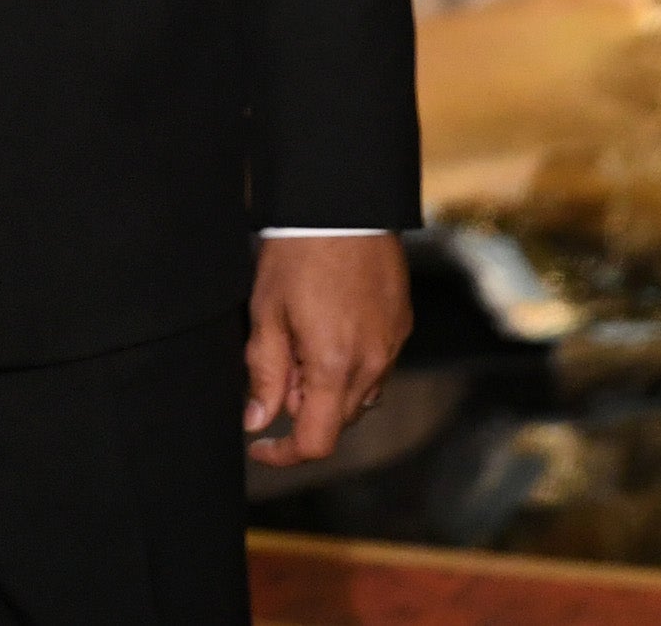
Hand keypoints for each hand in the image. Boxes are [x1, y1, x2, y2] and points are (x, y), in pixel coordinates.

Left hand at [243, 234, 410, 466]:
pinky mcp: (402, 326)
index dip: (284, 454)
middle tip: (277, 361)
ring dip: (327, 386)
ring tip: (302, 337)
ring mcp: (393, 346)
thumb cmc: (299, 255)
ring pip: (358, 395)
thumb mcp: (266, 314)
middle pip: (337, 420)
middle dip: (301, 406)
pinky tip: (329, 325)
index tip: (261, 445)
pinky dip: (350, 363)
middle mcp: (372, 364)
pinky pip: (376, 365)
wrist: (343, 206)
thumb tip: (258, 421)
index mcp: (334, 367)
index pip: (316, 442)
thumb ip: (263, 374)